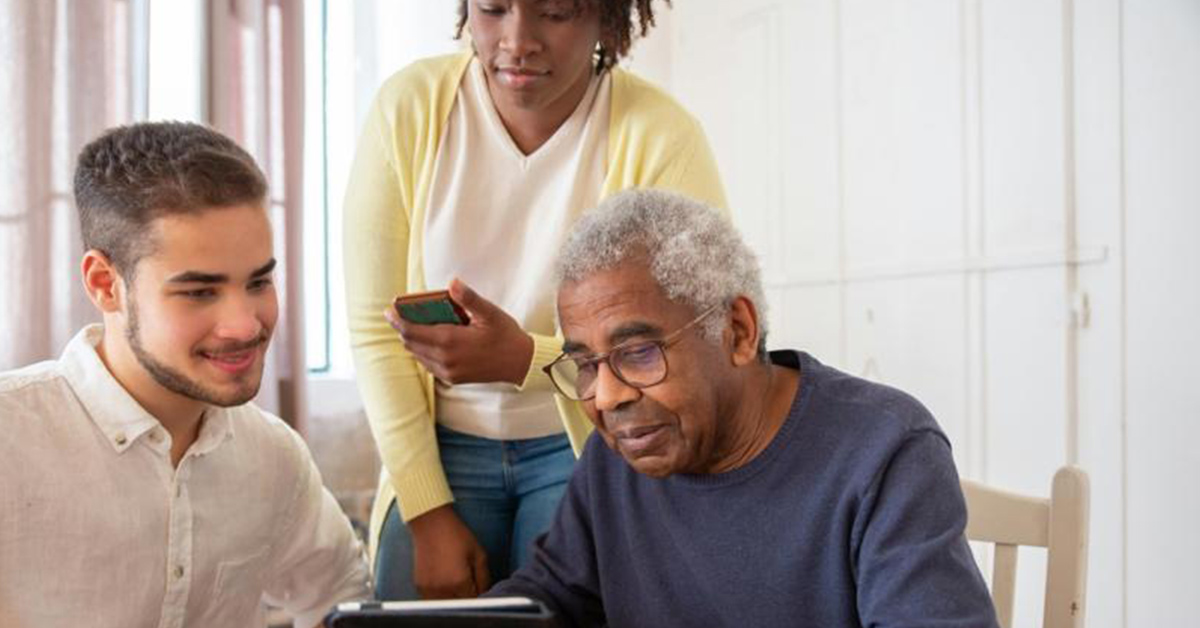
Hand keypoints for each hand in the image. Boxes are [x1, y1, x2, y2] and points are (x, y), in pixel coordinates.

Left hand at [385, 278, 533, 384]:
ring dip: (412, 340)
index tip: (389, 309)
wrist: (521, 363)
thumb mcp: (490, 313)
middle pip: (410, 343)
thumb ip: (469, 298)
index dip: (397, 320)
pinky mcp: (452, 378)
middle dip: (402, 328)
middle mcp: (445, 359)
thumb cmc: (506, 335)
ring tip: (412, 324)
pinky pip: (428, 364)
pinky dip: (423, 351)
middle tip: (398, 313)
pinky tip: (429, 340)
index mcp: (451, 341)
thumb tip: (452, 282)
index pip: (412, 331)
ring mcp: (448, 372)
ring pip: (417, 354)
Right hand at [408, 505, 490, 598]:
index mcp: (459, 581)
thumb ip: (484, 578)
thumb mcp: (479, 554)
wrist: (431, 524)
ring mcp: (428, 589)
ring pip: (446, 605)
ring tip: (457, 582)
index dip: (480, 596)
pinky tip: (445, 582)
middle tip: (470, 584)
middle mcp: (442, 589)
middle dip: (467, 598)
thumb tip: (486, 593)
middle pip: (460, 605)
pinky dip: (441, 596)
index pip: (474, 601)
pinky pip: (432, 599)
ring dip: (454, 599)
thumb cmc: (457, 536)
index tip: (480, 588)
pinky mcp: (419, 586)